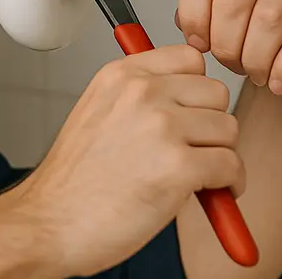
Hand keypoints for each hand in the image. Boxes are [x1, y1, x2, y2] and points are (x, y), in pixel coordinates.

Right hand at [10, 45, 241, 277]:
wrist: (50, 225)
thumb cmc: (73, 181)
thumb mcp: (97, 113)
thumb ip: (138, 96)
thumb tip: (190, 100)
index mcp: (121, 76)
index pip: (190, 57)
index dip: (197, 89)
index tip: (195, 111)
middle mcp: (141, 93)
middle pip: (216, 93)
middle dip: (211, 125)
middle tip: (196, 150)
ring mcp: (161, 127)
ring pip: (228, 129)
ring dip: (221, 156)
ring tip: (198, 176)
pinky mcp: (178, 166)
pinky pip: (231, 166)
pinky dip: (228, 185)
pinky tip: (208, 194)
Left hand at [175, 0, 281, 96]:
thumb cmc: (261, 36)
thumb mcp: (220, 22)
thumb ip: (198, 19)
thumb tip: (193, 34)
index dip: (195, 17)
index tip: (200, 44)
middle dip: (228, 47)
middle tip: (235, 66)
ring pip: (269, 17)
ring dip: (258, 59)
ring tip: (260, 74)